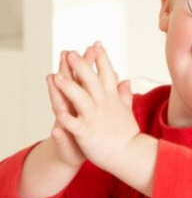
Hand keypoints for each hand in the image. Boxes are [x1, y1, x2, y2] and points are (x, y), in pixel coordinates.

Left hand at [54, 42, 139, 173]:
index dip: (102, 58)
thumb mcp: (126, 109)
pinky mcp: (87, 134)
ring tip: (56, 77)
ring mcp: (95, 119)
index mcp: (112, 99)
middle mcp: (104, 106)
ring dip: (69, 88)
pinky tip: (59, 113)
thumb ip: (124, 94)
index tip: (96, 43)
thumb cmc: (127, 133)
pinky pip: (76, 125)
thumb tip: (126, 80)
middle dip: (81, 66)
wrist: (129, 153)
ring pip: (81, 100)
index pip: (107, 74)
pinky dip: (68, 119)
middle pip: (91, 82)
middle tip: (72, 53)